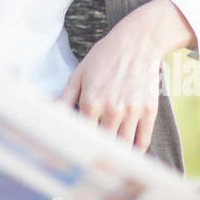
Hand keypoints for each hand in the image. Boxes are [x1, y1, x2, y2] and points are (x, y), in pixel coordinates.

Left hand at [58, 0, 195, 150]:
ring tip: (110, 155)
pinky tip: (128, 148)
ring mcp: (132, 111)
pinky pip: (142, 142)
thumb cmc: (105, 56)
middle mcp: (111, 110)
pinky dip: (135, 150)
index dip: (79, 143)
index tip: (77, 149)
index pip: (82, 135)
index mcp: (90, 102)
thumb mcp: (79, 74)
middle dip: (97, 151)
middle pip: (102, 145)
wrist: (137, 42)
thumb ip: (65, 98)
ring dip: (116, 153)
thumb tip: (49, 116)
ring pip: (123, 147)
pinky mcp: (149, 111)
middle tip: (92, 157)